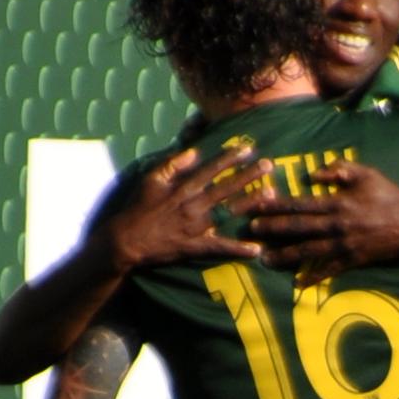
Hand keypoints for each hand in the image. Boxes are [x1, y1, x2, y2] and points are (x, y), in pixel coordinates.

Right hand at [96, 147, 266, 272]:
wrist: (126, 240)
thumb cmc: (137, 208)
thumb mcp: (149, 180)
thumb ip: (172, 164)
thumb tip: (194, 151)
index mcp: (183, 188)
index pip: (211, 169)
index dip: (230, 158)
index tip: (248, 149)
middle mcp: (193, 205)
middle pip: (226, 187)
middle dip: (249, 175)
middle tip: (270, 165)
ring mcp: (196, 226)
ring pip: (229, 212)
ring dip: (251, 203)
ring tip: (272, 194)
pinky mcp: (196, 246)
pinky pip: (221, 247)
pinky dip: (239, 249)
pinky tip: (257, 249)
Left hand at [245, 159, 398, 285]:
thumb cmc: (389, 197)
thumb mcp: (367, 174)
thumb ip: (340, 169)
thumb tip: (314, 173)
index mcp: (337, 202)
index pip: (300, 203)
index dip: (276, 205)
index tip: (256, 205)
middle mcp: (336, 225)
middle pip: (298, 228)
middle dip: (272, 230)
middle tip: (251, 232)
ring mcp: (344, 245)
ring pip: (308, 251)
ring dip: (284, 255)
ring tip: (265, 258)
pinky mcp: (352, 260)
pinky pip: (329, 270)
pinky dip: (314, 277)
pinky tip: (298, 283)